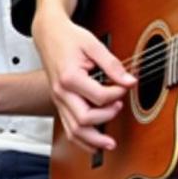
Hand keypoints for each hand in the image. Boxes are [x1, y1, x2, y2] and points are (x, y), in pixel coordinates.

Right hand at [32, 7, 133, 152]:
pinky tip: (94, 143)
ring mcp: (58, 100)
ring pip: (73, 130)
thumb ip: (112, 65)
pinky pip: (68, 127)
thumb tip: (129, 81)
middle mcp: (61, 92)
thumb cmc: (69, 38)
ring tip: (109, 143)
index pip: (99, 97)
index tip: (124, 86)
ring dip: (93, 140)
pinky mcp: (59, 102)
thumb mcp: (93, 45)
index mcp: (69, 77)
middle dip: (106, 118)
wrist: (48, 35)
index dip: (117, 94)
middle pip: (83, 119)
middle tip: (119, 107)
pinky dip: (81, 139)